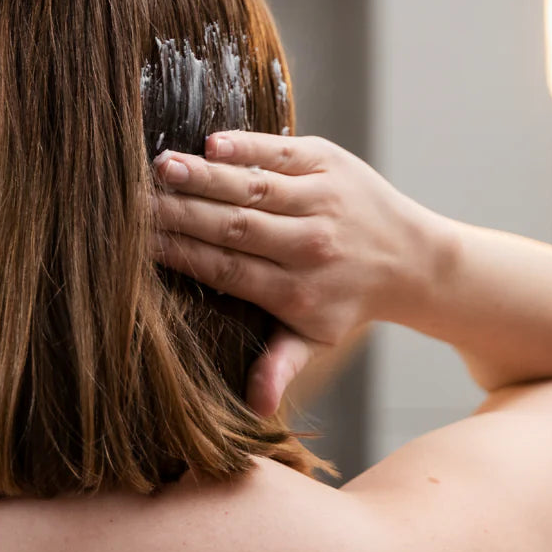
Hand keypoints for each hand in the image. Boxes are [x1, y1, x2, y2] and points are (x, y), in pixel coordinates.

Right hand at [151, 132, 446, 417]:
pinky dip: (248, 147)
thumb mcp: (317, 339)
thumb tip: (254, 408)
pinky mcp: (331, 163)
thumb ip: (280, 363)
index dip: (181, 255)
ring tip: (161, 168)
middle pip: (233, 227)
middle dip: (181, 213)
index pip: (226, 269)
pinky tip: (211, 143)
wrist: (416, 259)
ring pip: (252, 188)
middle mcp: (310, 246)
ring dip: (204, 177)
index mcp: (297, 292)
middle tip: (135, 201)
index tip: (139, 243)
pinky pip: (281, 153)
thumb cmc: (348, 300)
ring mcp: (322, 200)